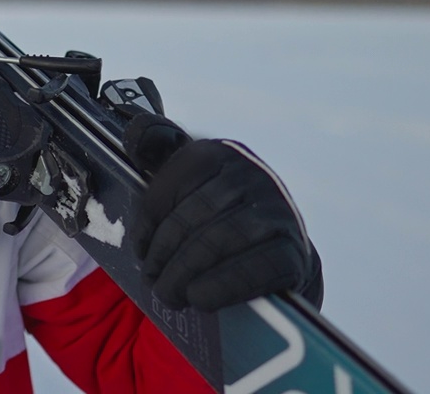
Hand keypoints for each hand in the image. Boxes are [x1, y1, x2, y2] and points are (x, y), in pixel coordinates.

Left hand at [124, 114, 323, 311]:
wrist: (279, 250)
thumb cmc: (219, 216)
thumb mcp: (192, 181)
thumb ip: (162, 153)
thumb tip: (136, 131)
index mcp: (216, 153)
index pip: (169, 184)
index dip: (147, 223)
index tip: (139, 250)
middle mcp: (250, 174)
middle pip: (191, 216)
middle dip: (163, 255)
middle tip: (152, 280)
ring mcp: (276, 210)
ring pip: (216, 242)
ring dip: (183, 274)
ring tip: (169, 294)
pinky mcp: (293, 250)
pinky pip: (250, 270)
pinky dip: (219, 287)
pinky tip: (199, 298)